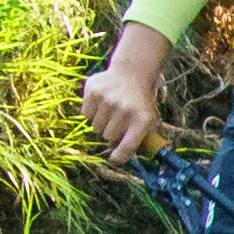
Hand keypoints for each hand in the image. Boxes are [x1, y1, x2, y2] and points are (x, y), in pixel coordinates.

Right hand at [81, 40, 163, 164]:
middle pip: (108, 137)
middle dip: (111, 133)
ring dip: (101, 123)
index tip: (114, 159)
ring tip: (111, 111)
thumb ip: (139, 140)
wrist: (132, 73)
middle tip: (118, 122)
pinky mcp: (93, 91)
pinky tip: (102, 103)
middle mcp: (125, 109)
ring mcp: (108, 99)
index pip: (127, 146)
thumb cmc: (139, 103)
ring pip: (95, 127)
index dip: (119, 157)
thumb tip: (123, 160)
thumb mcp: (148, 119)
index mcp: (142, 119)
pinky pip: (86, 114)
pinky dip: (91, 112)